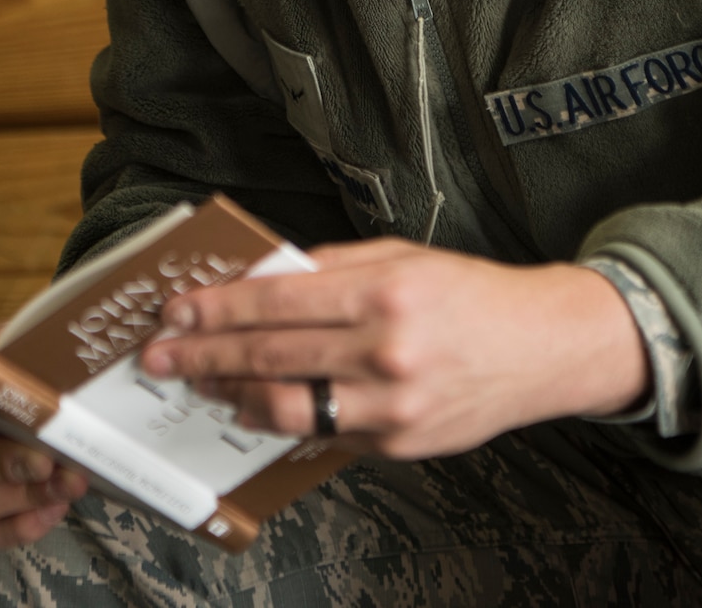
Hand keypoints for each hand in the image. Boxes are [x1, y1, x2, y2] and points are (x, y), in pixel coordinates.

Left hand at [138, 239, 647, 458]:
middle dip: (204, 356)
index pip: (277, 301)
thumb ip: (331, 267)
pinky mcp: (398, 444)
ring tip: (204, 384)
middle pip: (270, 355)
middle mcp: (387, 350)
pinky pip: (325, 433)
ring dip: (233, 395)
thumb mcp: (402, 257)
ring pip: (287, 406)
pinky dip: (286, 418)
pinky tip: (259, 405)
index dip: (217, 309)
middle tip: (161, 358)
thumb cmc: (469, 294)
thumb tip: (261, 277)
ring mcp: (392, 406)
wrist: (541, 347)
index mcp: (384, 292)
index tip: (176, 312)